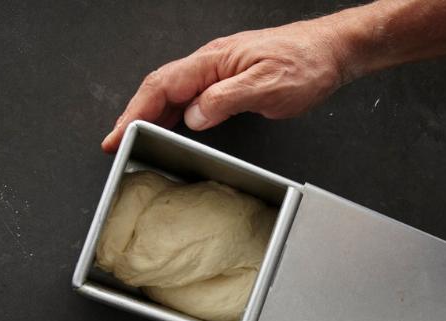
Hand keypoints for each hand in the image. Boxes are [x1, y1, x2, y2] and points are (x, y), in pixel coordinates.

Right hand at [101, 18, 348, 151]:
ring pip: (173, 92)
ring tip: (132, 138)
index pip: (162, 86)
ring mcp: (219, 70)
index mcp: (213, 61)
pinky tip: (171, 126)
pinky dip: (173, 112)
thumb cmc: (305, 64)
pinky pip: (191, 96)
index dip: (136, 112)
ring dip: (150, 115)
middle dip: (133, 115)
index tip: (118, 134)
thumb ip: (226, 100)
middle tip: (115, 142)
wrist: (331, 52)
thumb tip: (193, 116)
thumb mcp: (267, 86)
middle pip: (160, 88)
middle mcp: (211, 63)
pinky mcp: (229, 80)